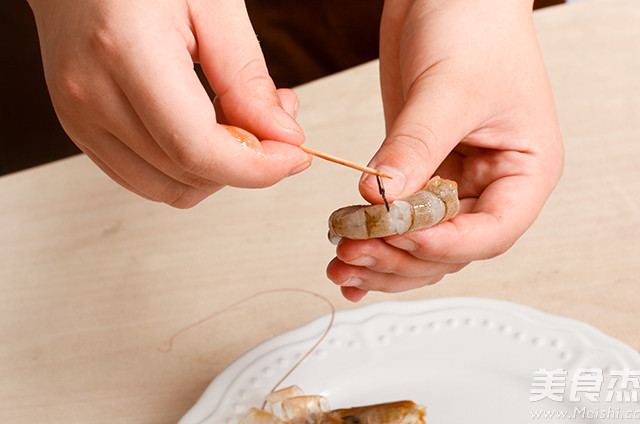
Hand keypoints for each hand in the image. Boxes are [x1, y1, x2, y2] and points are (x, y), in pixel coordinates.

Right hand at [26, 0, 309, 207]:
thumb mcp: (213, 3)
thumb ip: (247, 78)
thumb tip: (281, 137)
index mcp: (123, 49)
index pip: (196, 148)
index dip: (256, 167)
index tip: (293, 156)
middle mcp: (90, 94)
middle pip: (187, 174)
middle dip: (247, 163)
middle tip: (275, 121)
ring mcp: (79, 118)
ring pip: (169, 188)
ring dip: (219, 170)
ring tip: (240, 121)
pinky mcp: (82, 130)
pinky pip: (147, 179)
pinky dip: (189, 168)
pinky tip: (207, 129)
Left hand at [327, 0, 563, 300]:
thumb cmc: (476, 27)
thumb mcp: (449, 90)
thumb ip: (415, 147)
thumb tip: (380, 197)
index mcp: (524, 170)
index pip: (493, 230)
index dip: (447, 243)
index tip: (402, 237)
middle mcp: (490, 185)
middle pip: (450, 247)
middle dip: (402, 256)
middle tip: (356, 251)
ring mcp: (452, 182)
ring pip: (420, 243)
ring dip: (382, 258)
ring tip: (342, 261)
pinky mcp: (417, 172)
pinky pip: (396, 220)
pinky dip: (372, 240)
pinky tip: (346, 256)